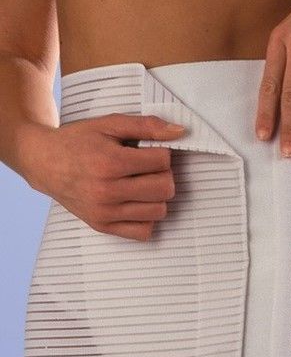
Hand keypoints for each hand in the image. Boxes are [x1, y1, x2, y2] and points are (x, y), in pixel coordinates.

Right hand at [25, 114, 185, 240]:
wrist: (44, 162)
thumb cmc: (78, 141)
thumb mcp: (110, 124)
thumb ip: (147, 126)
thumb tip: (180, 132)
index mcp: (110, 162)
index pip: (163, 162)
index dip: (163, 154)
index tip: (152, 152)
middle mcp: (107, 191)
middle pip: (165, 189)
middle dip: (164, 175)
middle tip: (150, 168)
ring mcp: (105, 212)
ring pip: (159, 212)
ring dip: (157, 197)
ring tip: (143, 184)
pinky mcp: (102, 226)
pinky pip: (144, 232)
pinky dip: (147, 217)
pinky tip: (137, 202)